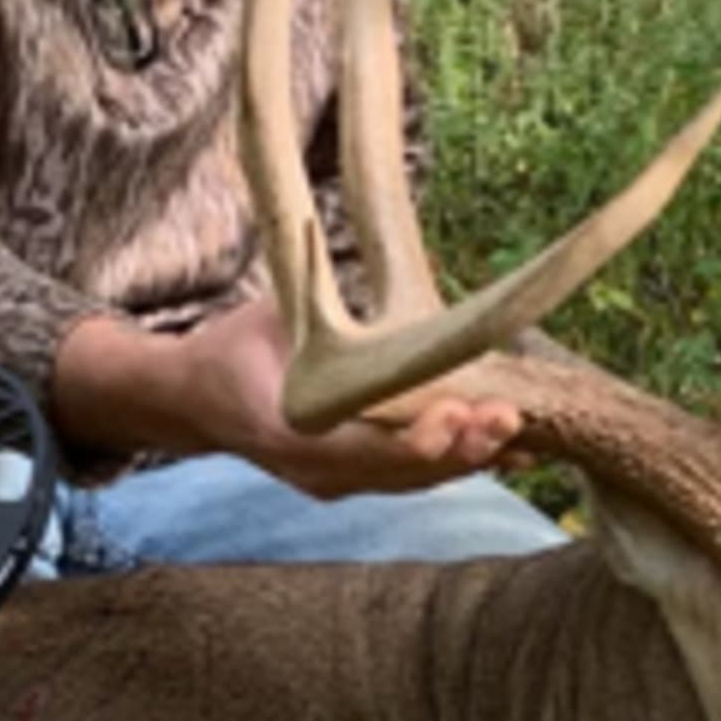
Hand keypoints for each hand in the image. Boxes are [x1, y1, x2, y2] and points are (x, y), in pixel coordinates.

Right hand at [51, 297, 524, 498]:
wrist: (197, 400)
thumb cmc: (234, 349)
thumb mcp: (270, 314)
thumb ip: (312, 295)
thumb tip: (350, 238)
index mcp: (289, 431)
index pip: (358, 448)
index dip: (409, 441)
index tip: (452, 415)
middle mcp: (317, 470)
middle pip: (399, 473)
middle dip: (459, 449)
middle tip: (506, 418)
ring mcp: (336, 482)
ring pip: (414, 481)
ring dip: (471, 459)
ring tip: (523, 435)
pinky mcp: (356, 479)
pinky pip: (413, 478)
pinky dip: (460, 463)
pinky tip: (513, 452)